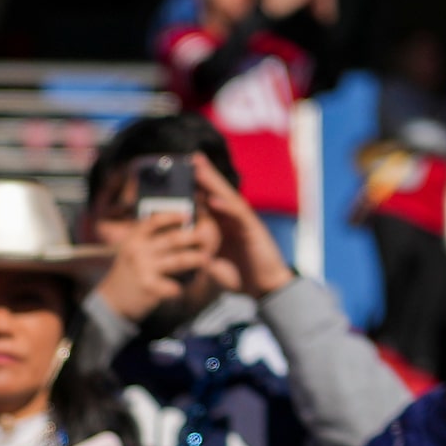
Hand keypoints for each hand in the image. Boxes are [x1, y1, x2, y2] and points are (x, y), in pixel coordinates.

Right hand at [89, 212, 209, 322]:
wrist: (111, 300)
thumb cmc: (128, 273)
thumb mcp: (132, 251)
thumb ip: (151, 239)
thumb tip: (183, 229)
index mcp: (134, 238)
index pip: (155, 221)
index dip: (173, 215)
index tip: (188, 215)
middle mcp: (138, 250)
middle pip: (174, 238)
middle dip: (195, 237)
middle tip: (208, 238)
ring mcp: (143, 268)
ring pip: (180, 260)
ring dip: (197, 259)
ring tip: (206, 259)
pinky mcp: (148, 286)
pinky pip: (173, 285)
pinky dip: (181, 286)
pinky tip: (184, 286)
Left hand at [192, 156, 291, 296]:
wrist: (265, 287)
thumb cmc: (241, 275)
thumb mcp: (213, 263)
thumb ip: (200, 254)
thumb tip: (182, 252)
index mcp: (224, 224)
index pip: (209, 200)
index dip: (197, 186)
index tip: (181, 172)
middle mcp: (234, 219)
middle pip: (218, 192)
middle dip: (205, 175)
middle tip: (191, 158)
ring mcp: (244, 222)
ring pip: (228, 198)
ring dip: (213, 183)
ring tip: (199, 169)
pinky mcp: (253, 230)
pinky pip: (238, 216)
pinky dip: (226, 207)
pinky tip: (213, 199)